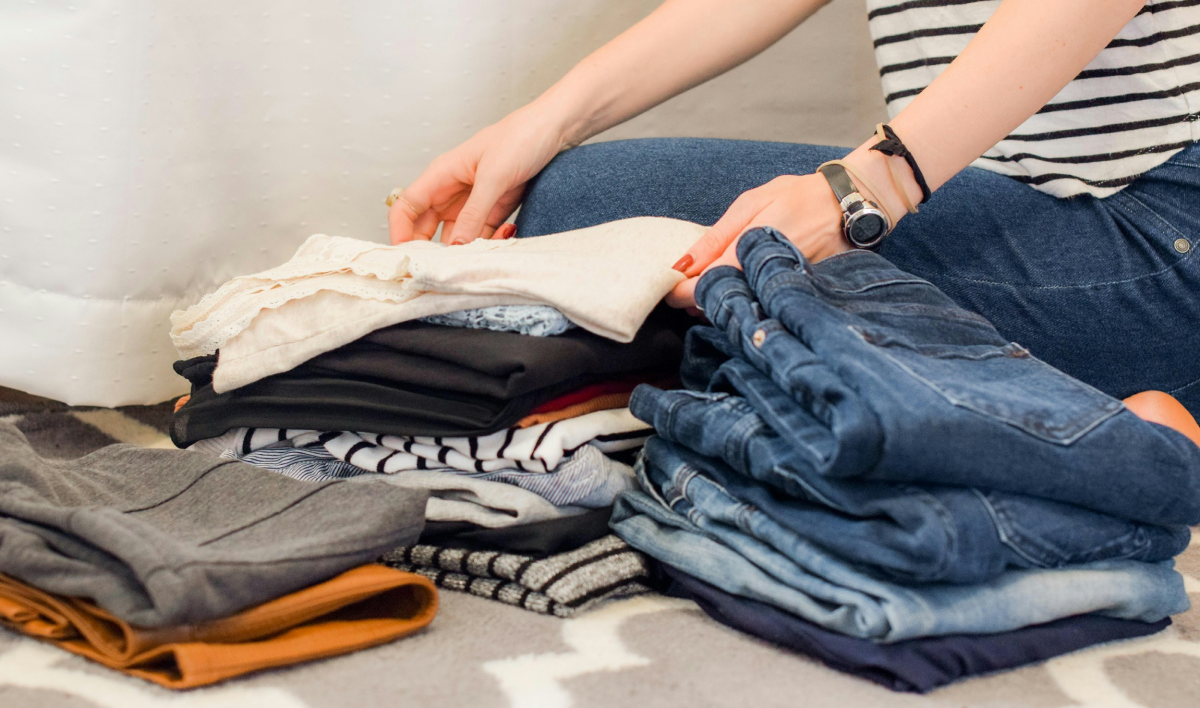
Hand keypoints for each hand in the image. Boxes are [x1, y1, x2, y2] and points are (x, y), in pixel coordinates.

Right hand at [388, 104, 570, 244]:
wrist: (555, 129)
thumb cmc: (521, 136)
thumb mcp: (494, 176)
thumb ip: (474, 212)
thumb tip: (455, 246)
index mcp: (441, 175)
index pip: (405, 207)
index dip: (400, 233)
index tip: (408, 258)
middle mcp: (451, 191)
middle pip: (426, 228)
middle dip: (434, 250)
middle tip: (448, 269)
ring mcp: (472, 202)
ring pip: (456, 237)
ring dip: (468, 249)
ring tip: (487, 250)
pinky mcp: (493, 210)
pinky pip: (481, 236)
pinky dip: (490, 242)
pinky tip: (506, 234)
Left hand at [665, 173, 850, 308]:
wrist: (849, 204)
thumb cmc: (798, 197)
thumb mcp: (750, 204)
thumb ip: (715, 237)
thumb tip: (683, 265)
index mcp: (747, 252)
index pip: (702, 287)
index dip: (680, 293)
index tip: (670, 289)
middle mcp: (764, 277)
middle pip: (719, 306)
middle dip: (697, 301)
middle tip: (688, 286)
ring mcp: (779, 290)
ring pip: (739, 310)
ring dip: (720, 302)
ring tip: (714, 284)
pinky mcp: (793, 295)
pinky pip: (760, 306)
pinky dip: (745, 301)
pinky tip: (740, 288)